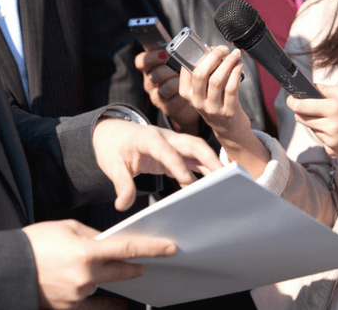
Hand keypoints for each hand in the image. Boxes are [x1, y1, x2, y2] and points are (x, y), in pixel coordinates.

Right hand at [22, 220, 175, 309]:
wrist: (6, 269)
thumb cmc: (35, 244)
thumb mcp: (67, 228)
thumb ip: (94, 236)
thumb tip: (111, 242)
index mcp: (87, 251)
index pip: (128, 248)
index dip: (152, 248)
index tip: (170, 248)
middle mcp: (86, 275)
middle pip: (123, 270)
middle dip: (135, 265)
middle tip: (144, 262)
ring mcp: (78, 294)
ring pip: (104, 283)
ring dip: (105, 275)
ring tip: (90, 266)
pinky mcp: (70, 307)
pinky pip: (96, 305)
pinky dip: (108, 304)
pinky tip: (122, 304)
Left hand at [93, 119, 222, 209]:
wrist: (113, 133)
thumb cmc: (113, 148)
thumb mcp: (111, 165)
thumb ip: (121, 184)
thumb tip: (122, 205)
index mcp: (147, 138)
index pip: (165, 150)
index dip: (177, 165)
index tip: (187, 182)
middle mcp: (165, 137)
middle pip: (192, 143)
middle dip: (209, 158)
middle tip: (223, 176)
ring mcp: (174, 143)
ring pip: (198, 150)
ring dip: (212, 163)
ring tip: (225, 182)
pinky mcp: (177, 152)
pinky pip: (194, 160)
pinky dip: (204, 170)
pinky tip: (211, 186)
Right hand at [135, 49, 200, 133]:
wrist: (194, 99)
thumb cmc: (185, 76)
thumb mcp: (179, 63)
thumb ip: (177, 53)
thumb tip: (185, 42)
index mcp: (150, 68)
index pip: (141, 61)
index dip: (151, 57)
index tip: (165, 53)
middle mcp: (150, 83)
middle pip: (155, 74)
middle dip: (170, 70)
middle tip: (182, 67)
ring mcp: (157, 97)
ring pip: (165, 87)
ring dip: (178, 82)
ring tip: (188, 79)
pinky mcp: (167, 108)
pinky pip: (174, 100)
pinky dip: (184, 94)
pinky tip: (190, 90)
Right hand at [179, 45, 269, 177]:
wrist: (229, 130)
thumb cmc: (216, 104)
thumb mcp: (203, 92)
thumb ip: (204, 74)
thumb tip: (212, 50)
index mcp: (187, 94)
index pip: (187, 71)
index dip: (199, 55)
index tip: (210, 47)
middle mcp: (197, 102)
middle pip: (200, 74)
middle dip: (213, 56)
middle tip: (223, 49)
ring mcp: (212, 108)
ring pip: (217, 80)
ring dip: (227, 63)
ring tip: (234, 55)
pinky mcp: (228, 112)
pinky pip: (232, 88)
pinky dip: (236, 73)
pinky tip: (239, 65)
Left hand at [286, 84, 337, 171]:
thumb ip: (329, 89)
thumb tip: (311, 87)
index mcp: (334, 108)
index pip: (301, 106)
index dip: (292, 102)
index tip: (291, 99)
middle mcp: (330, 126)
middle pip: (301, 119)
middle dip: (303, 112)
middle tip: (313, 108)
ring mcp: (330, 140)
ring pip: (311, 129)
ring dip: (318, 124)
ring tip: (336, 121)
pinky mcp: (332, 151)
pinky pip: (321, 140)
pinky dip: (326, 136)